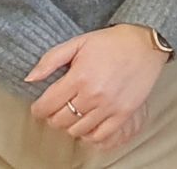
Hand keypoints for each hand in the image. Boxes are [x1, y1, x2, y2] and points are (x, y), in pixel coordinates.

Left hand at [28, 25, 167, 147]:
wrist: (146, 42)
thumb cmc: (112, 42)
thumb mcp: (78, 42)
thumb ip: (51, 60)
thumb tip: (29, 79)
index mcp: (79, 77)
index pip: (46, 106)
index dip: (38, 109)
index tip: (40, 107)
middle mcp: (93, 95)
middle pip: (60, 121)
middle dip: (53, 117)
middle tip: (57, 109)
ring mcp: (110, 106)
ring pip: (77, 130)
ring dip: (70, 125)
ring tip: (73, 115)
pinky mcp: (124, 112)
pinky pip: (100, 135)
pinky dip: (89, 134)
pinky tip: (88, 124)